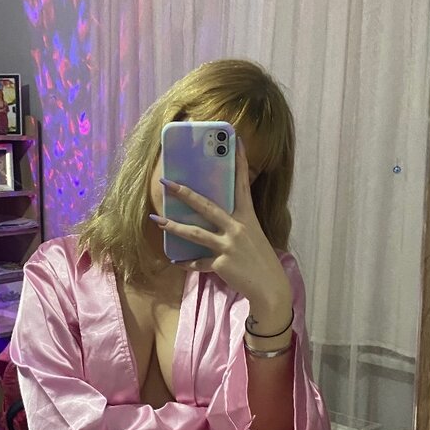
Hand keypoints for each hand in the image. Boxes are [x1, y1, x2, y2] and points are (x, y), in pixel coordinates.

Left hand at [151, 137, 291, 310]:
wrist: (271, 288)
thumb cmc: (260, 261)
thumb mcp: (252, 236)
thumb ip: (236, 225)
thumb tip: (216, 217)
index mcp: (247, 217)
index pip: (242, 185)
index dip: (240, 162)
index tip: (235, 140)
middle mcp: (238, 228)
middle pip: (207, 206)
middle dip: (185, 193)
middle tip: (166, 182)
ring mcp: (229, 246)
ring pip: (196, 233)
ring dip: (175, 226)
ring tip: (158, 220)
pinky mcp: (222, 264)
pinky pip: (199, 262)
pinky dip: (188, 263)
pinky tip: (176, 262)